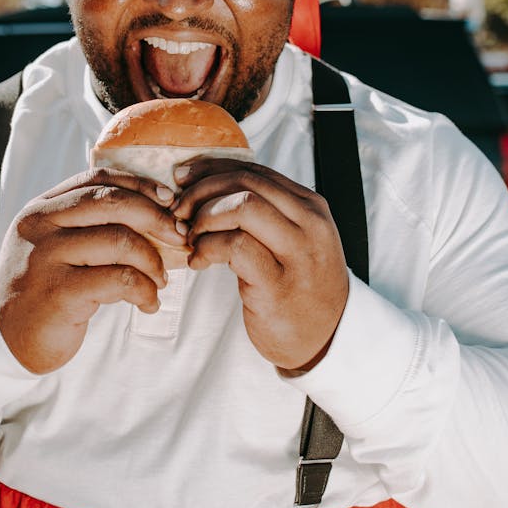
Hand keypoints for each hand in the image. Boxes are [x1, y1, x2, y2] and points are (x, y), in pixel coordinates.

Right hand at [0, 169, 185, 372]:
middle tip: (179, 239)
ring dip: (153, 261)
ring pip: (120, 241)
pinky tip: (148, 303)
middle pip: (112, 203)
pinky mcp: (58, 293)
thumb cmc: (43, 288)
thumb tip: (156, 209)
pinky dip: (144, 290)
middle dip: (157, 218)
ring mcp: (46, 258)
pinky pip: (119, 280)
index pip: (97, 179)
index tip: (169, 201)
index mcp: (41, 208)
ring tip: (160, 281)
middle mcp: (40, 226)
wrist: (4, 337)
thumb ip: (88, 225)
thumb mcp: (56, 246)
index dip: (140, 185)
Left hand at [172, 158, 348, 372]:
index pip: (254, 170)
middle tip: (180, 212)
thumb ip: (264, 212)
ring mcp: (298, 254)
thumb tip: (207, 185)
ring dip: (204, 219)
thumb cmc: (299, 286)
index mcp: (310, 207)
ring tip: (191, 238)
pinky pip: (235, 247)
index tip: (183, 178)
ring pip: (242, 207)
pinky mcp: (279, 285)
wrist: (327, 337)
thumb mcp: (293, 240)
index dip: (211, 169)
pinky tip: (198, 261)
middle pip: (245, 184)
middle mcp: (309, 224)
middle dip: (202, 192)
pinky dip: (207, 248)